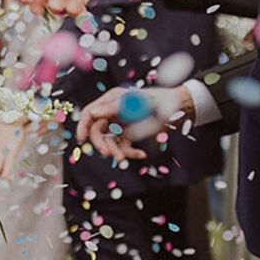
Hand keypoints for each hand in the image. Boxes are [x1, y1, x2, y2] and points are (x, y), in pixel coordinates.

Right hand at [74, 85, 193, 161]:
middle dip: (101, 143)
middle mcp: (112, 113)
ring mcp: (120, 124)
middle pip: (97, 131)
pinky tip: (141, 154)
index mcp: (111, 100)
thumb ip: (113, 108)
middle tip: (108, 153)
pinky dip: (131, 152)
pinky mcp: (129, 134)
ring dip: (116, 151)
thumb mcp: (136, 103)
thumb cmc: (159, 101)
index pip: (90, 114)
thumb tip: (91, 114)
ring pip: (110, 142)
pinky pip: (123, 147)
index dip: (83, 126)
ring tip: (124, 158)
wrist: (179, 109)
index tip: (81, 139)